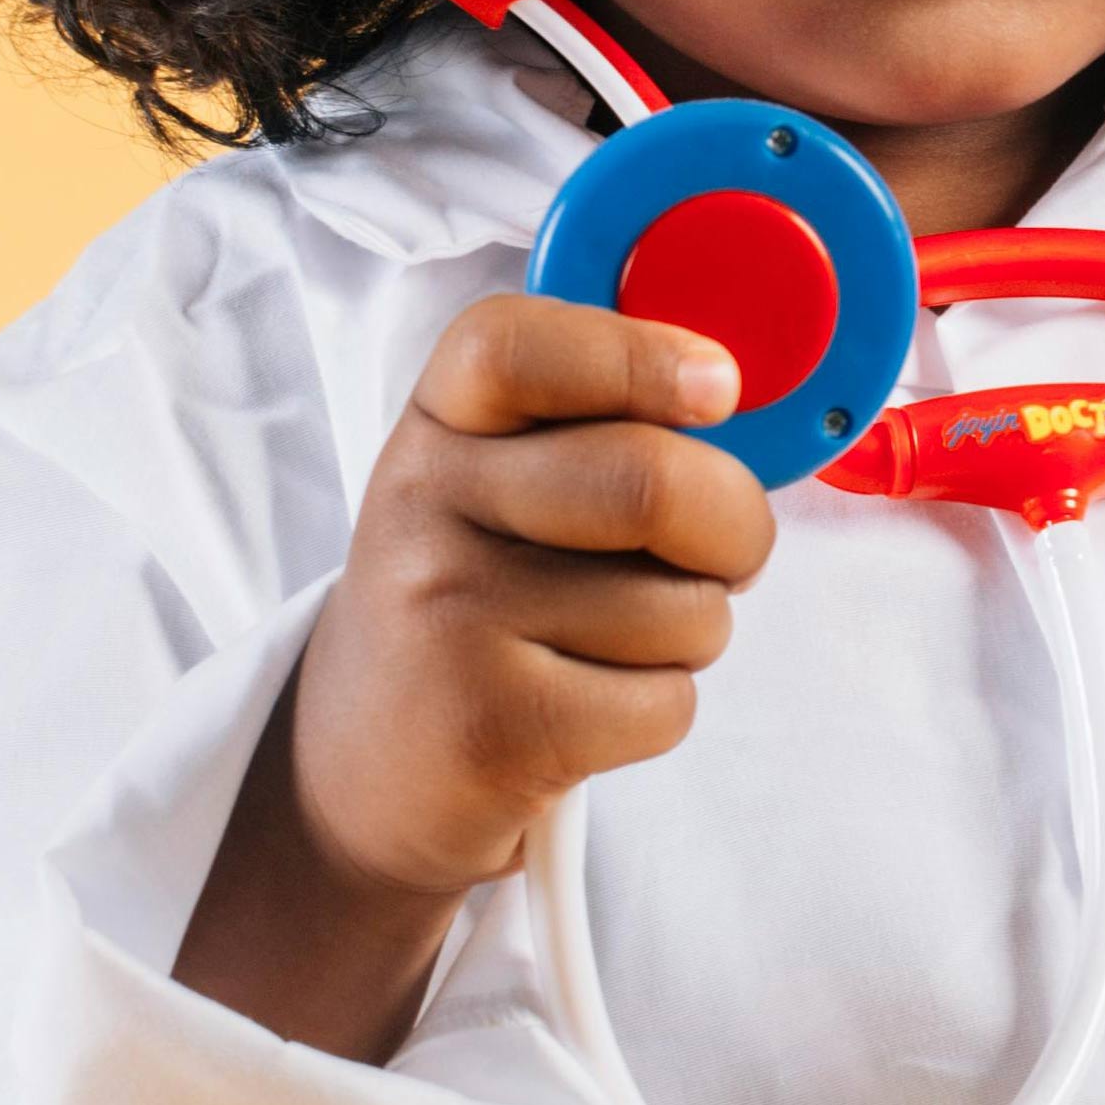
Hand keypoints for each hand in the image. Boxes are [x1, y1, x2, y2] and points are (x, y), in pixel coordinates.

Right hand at [176, 293, 771, 1058]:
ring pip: (682, 610)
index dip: (638, 354)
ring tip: (610, 643)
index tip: (717, 389)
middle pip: (650, 483)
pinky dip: (659, 712)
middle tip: (727, 555)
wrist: (368, 759)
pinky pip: (665, 704)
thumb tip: (732, 391)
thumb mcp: (502, 482)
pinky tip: (586, 710)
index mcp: (440, 423)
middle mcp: (426, 506)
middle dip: (737, 527)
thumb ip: (601, 425)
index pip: (514, 345)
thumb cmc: (486, 596)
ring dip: (692, 634)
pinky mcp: (490, 728)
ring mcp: (449, 618)